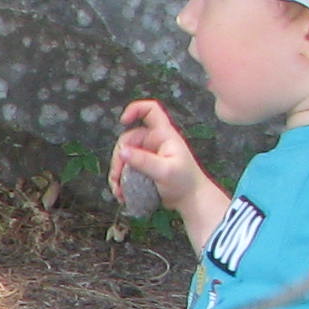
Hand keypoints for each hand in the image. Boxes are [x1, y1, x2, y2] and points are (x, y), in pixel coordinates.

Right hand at [112, 100, 219, 227]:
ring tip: (118, 189)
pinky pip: (126, 169)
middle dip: (119, 158)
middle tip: (117, 176)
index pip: (150, 110)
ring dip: (117, 172)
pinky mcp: (143, 168)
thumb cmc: (185, 182)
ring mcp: (147, 154)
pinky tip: (121, 192)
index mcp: (164, 135)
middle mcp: (154, 141)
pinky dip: (120, 180)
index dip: (136, 109)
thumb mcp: (165, 171)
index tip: (123, 121)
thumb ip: (143, 161)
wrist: (190, 199)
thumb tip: (122, 152)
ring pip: (124, 156)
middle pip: (128, 139)